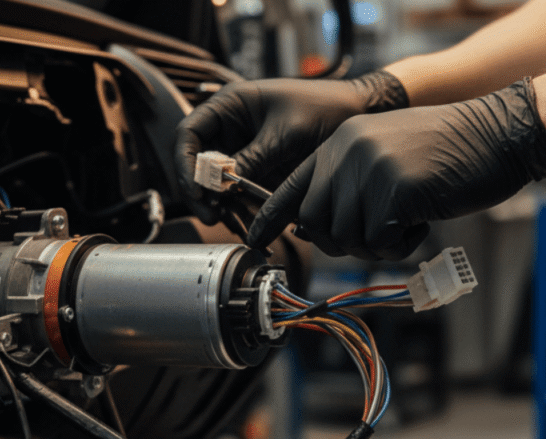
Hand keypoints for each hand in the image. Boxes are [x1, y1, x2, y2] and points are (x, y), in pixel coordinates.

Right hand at [174, 71, 407, 223]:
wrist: (359, 116)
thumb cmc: (325, 108)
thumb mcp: (286, 133)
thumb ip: (254, 157)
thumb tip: (225, 185)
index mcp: (230, 106)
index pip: (188, 134)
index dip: (186, 163)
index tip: (197, 188)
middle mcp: (231, 130)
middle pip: (197, 165)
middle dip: (202, 193)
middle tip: (212, 215)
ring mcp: (244, 153)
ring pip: (217, 187)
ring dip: (223, 209)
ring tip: (236, 226)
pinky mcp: (259, 174)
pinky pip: (240, 197)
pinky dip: (242, 213)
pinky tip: (251, 226)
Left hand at [246, 79, 545, 259]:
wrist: (498, 133)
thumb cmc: (447, 151)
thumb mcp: (385, 155)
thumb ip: (346, 183)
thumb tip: (312, 226)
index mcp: (340, 142)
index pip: (291, 186)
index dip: (270, 218)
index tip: (253, 240)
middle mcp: (347, 152)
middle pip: (316, 223)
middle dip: (341, 242)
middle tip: (376, 234)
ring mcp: (369, 170)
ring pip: (349, 238)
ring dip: (379, 243)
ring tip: (408, 217)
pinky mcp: (395, 191)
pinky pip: (383, 243)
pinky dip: (404, 243)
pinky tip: (424, 218)